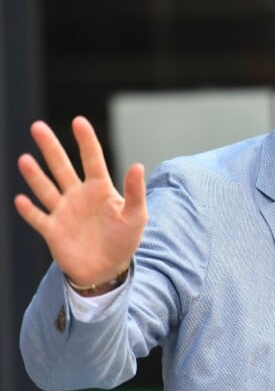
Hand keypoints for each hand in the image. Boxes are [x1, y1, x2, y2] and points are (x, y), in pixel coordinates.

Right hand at [14, 116, 147, 285]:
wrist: (108, 269)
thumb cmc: (125, 240)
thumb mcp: (136, 216)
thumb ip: (135, 192)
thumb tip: (138, 165)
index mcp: (100, 189)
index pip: (92, 159)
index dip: (86, 140)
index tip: (78, 121)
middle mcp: (78, 195)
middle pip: (62, 167)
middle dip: (50, 147)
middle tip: (38, 127)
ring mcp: (64, 212)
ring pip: (46, 189)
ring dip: (35, 175)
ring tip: (25, 159)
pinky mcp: (52, 231)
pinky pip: (38, 218)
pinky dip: (29, 210)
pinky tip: (20, 199)